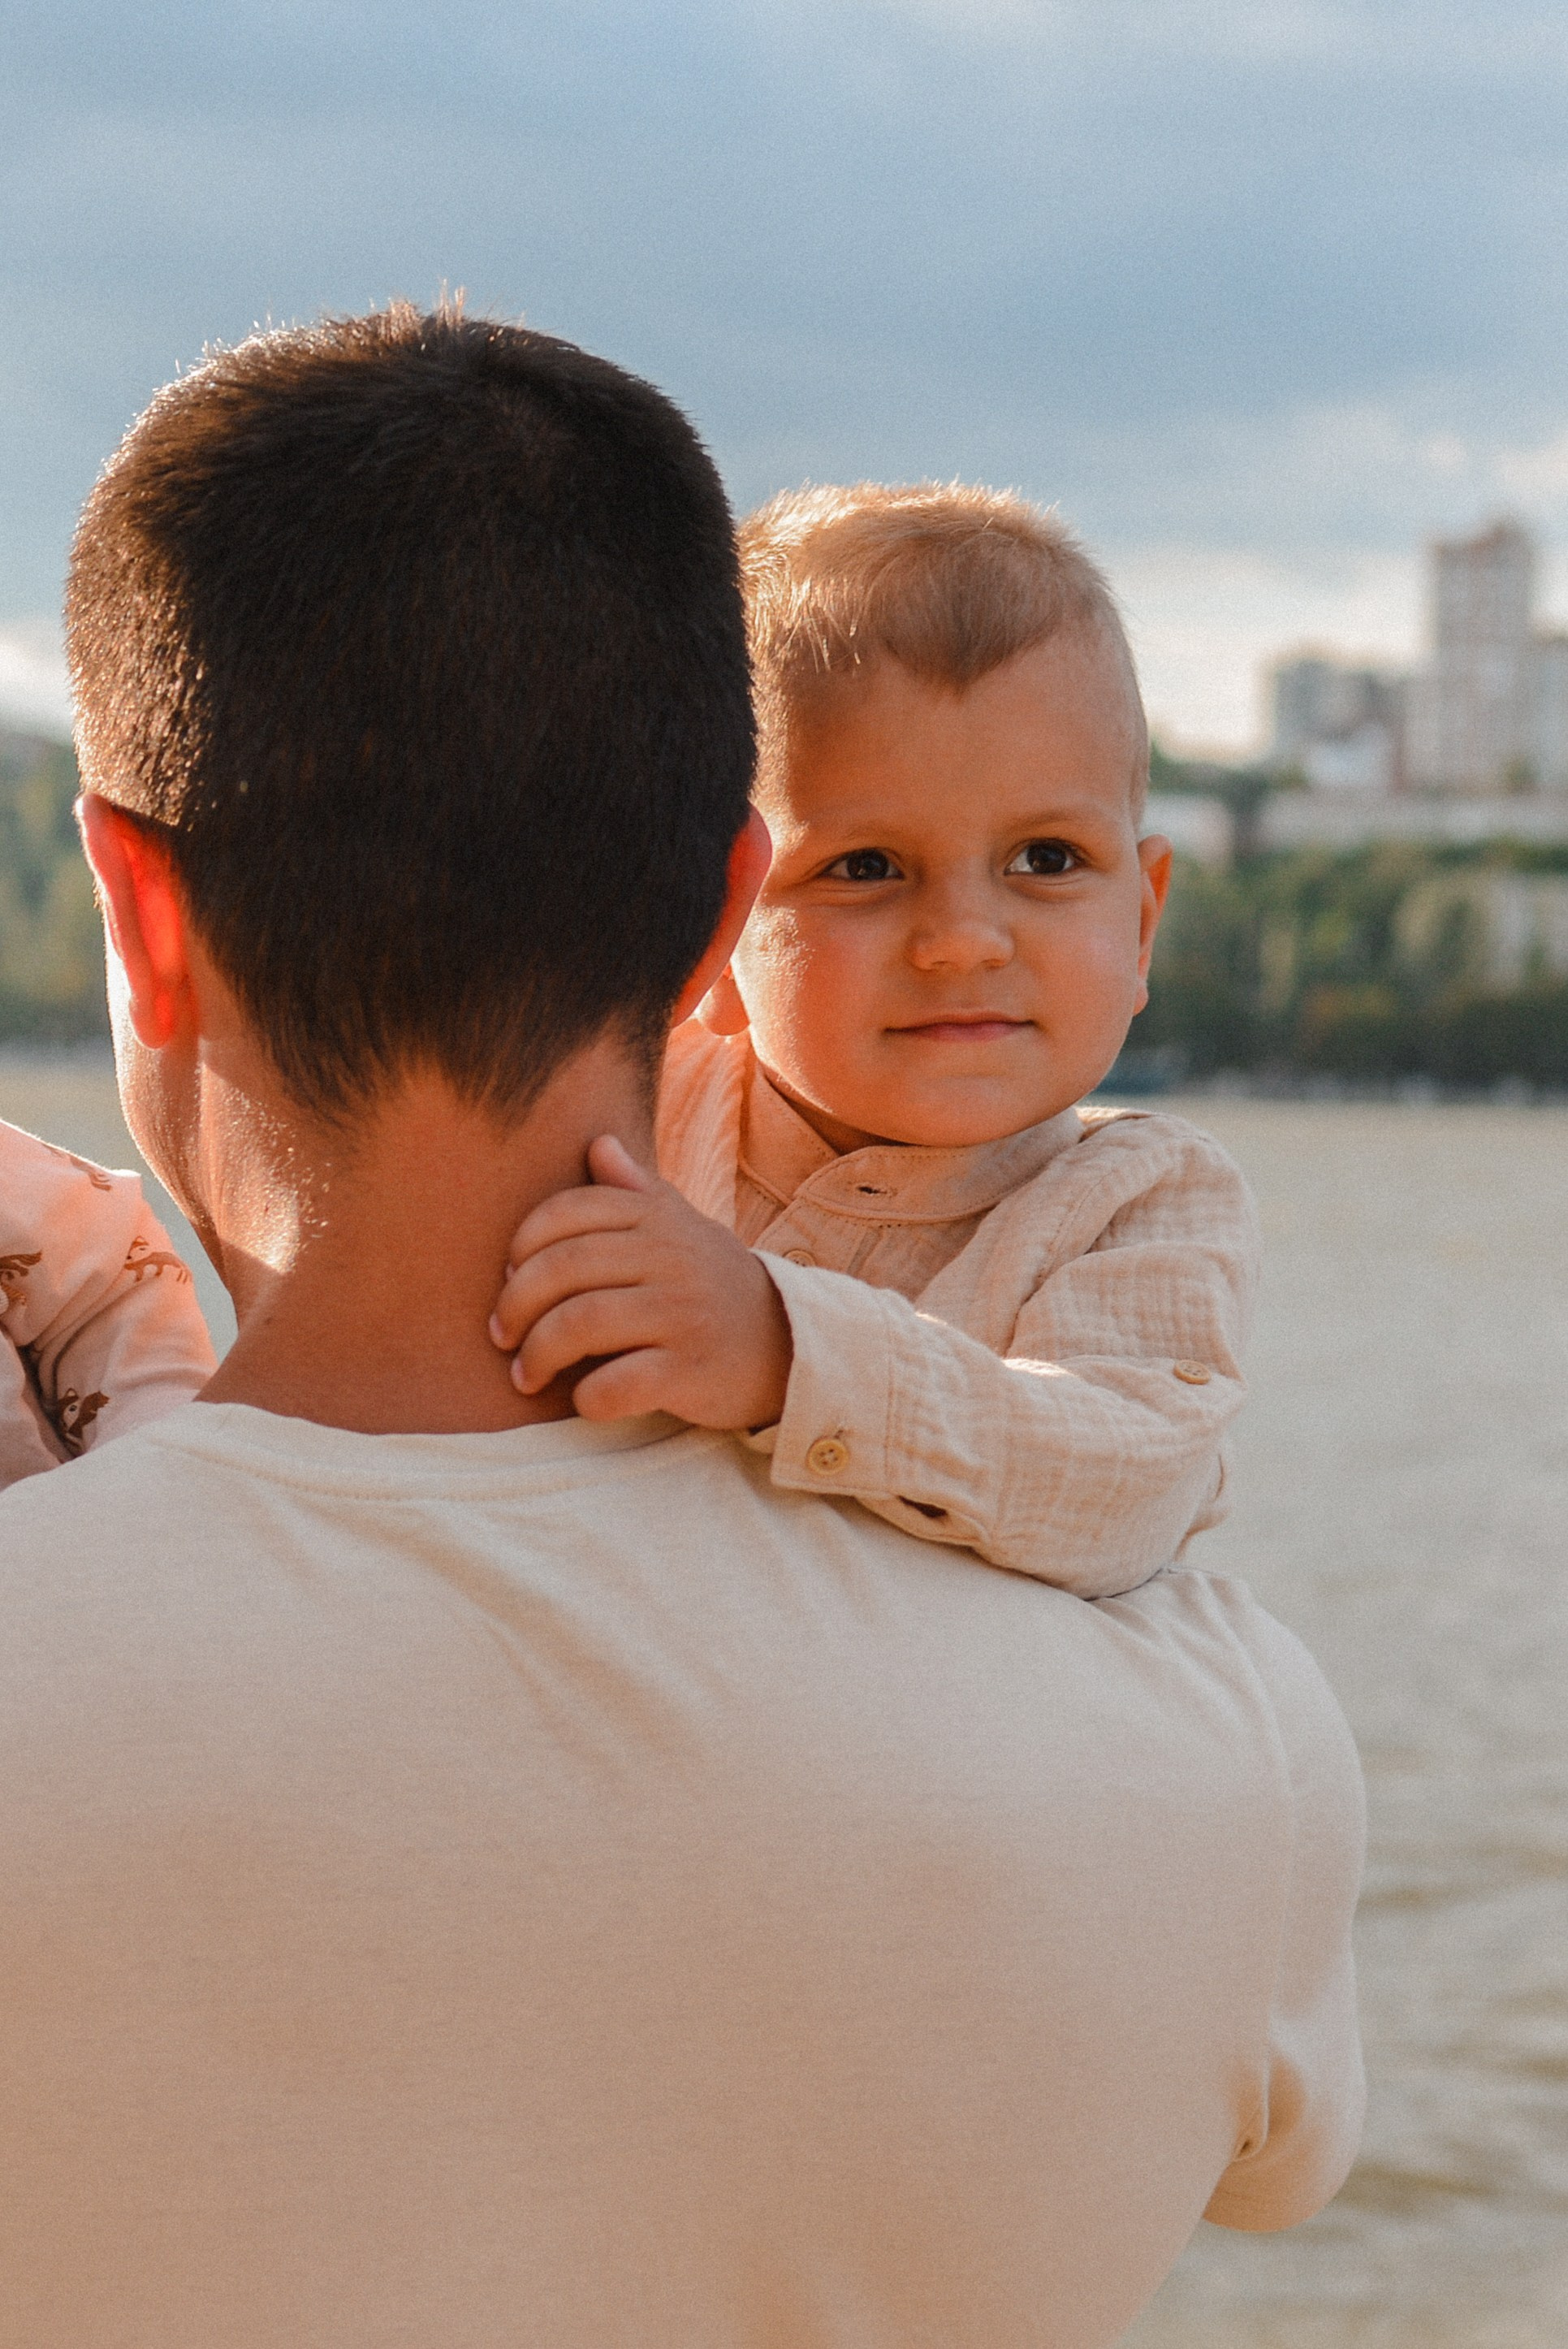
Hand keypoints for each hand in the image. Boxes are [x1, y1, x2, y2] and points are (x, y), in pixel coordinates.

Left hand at [490, 1135, 793, 1427]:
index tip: (508, 1278)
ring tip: (524, 1374)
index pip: (568, 1213)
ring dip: (538, 1354)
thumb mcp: (683, 1229)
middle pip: (563, 1269)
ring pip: (580, 1324)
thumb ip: (636, 1191)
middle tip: (502, 1335)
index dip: (522, 1245)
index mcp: (658, 1219)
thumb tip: (598, 1142)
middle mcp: (671, 1259)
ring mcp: (683, 1315)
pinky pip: (616, 1384)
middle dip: (515, 1306)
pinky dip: (586, 1397)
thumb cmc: (714, 1286)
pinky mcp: (691, 1371)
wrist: (790, 1346)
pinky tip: (583, 1399)